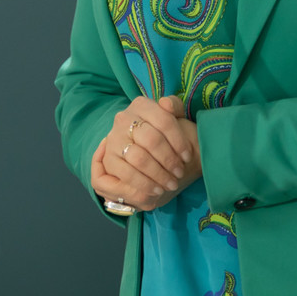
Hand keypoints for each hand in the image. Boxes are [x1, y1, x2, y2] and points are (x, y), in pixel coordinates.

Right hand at [91, 96, 196, 210]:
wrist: (142, 146)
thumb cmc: (162, 132)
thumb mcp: (172, 116)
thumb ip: (174, 106)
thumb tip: (166, 104)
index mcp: (141, 105)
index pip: (164, 121)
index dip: (179, 141)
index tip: (188, 157)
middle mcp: (123, 118)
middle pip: (152, 140)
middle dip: (169, 160)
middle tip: (180, 173)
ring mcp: (113, 138)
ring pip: (139, 158)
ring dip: (158, 174)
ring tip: (171, 184)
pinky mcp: (108, 159)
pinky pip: (126, 174)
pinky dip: (144, 184)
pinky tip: (157, 190)